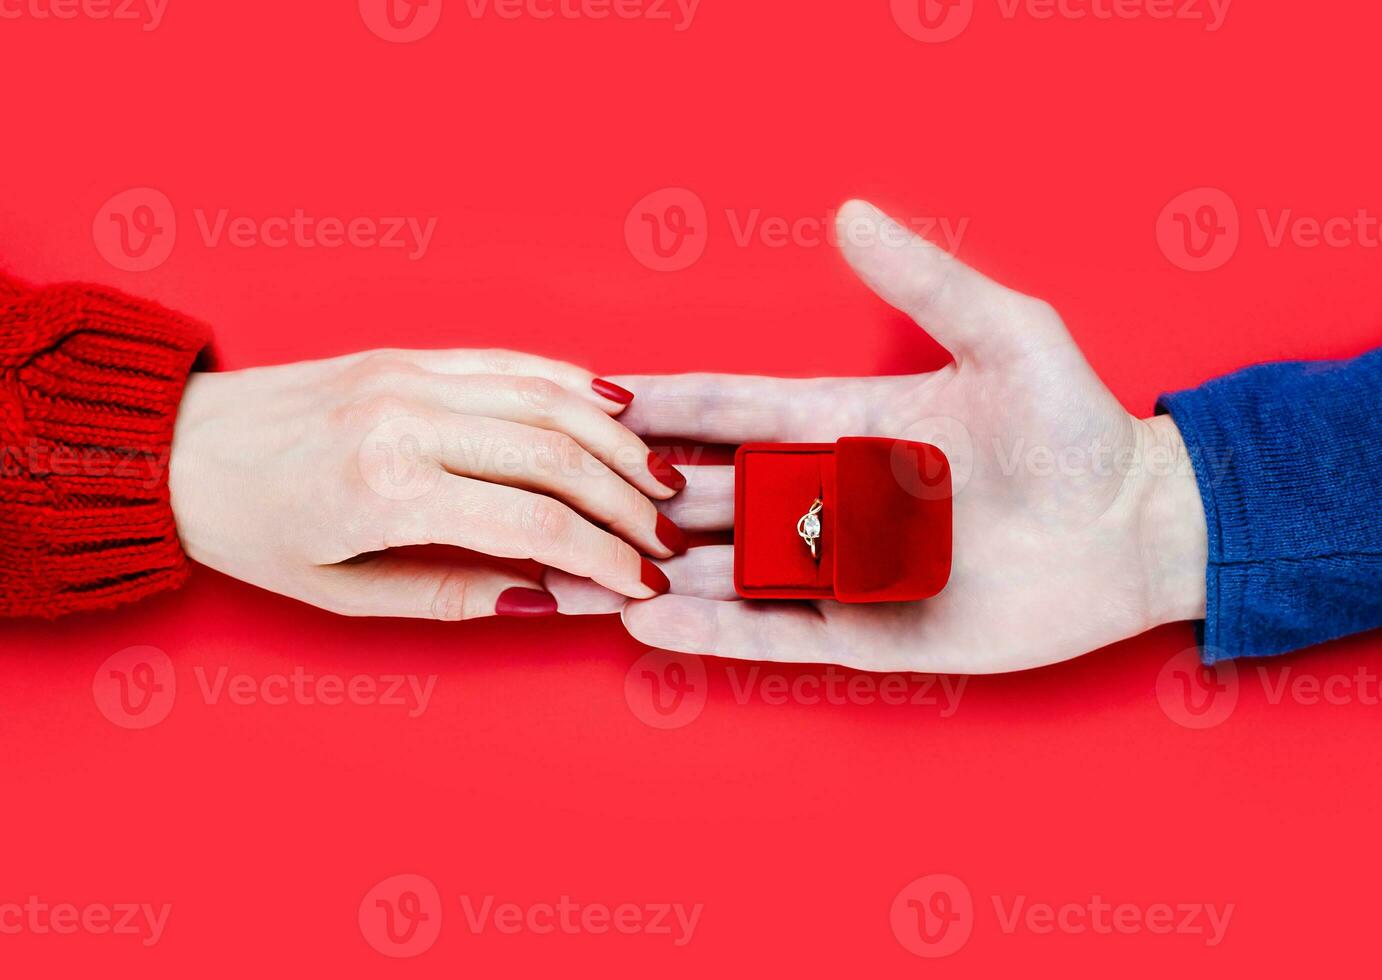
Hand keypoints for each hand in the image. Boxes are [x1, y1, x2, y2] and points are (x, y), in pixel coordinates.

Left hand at [168, 348, 686, 619]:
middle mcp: (408, 419)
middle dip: (627, 503)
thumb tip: (546, 596)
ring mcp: (411, 375)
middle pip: (558, 454)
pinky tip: (616, 409)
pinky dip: (573, 383)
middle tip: (668, 539)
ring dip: (616, 442)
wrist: (176, 447)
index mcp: (387, 490)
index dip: (605, 556)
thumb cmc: (252, 530)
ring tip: (660, 481)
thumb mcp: (342, 593)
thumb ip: (451, 595)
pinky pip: (512, 361)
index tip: (644, 583)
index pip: (533, 522)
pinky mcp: (410, 353)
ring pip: (548, 397)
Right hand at [549, 200, 1208, 672]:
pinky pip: (778, 633)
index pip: (739, 409)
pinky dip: (715, 632)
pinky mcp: (872, 632)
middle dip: (643, 488)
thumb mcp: (1006, 336)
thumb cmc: (1078, 429)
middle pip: (716, 492)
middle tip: (567, 485)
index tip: (602, 392)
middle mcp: (835, 496)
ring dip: (658, 566)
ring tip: (584, 564)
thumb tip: (849, 211)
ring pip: (730, 570)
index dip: (672, 402)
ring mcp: (847, 568)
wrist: (1137, 531)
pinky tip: (652, 622)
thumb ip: (925, 281)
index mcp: (851, 422)